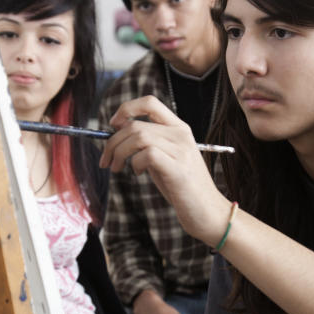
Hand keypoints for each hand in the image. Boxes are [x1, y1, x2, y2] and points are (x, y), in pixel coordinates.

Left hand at [99, 96, 229, 244]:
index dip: (126, 109)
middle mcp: (181, 134)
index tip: (112, 125)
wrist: (207, 211)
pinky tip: (138, 173)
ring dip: (119, 153)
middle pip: (136, 125)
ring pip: (138, 137)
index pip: (150, 102)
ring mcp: (181, 151)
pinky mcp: (178, 169)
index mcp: (179, 128)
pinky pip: (147, 154)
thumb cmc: (182, 186)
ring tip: (116, 168)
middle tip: (106, 160)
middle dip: (112, 142)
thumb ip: (147, 142)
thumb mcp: (164, 157)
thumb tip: (117, 130)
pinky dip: (134, 163)